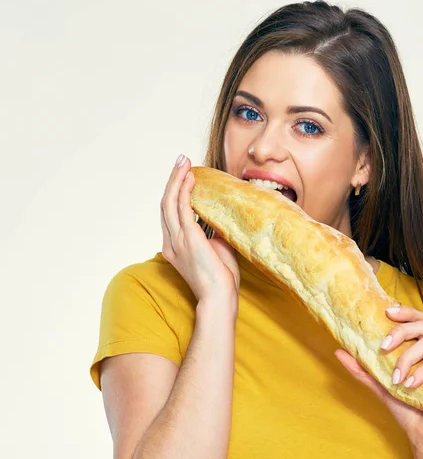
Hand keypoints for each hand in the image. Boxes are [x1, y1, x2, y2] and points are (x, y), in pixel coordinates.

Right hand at [160, 154, 239, 302]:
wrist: (219, 297)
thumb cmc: (220, 279)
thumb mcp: (216, 251)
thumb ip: (213, 234)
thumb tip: (220, 218)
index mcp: (174, 247)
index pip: (169, 213)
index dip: (174, 192)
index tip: (183, 175)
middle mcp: (171, 243)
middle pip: (165, 204)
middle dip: (172, 179)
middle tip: (181, 161)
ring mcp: (177, 241)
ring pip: (170, 203)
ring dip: (176, 180)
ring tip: (184, 162)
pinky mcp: (189, 239)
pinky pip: (183, 209)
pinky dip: (185, 192)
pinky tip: (190, 178)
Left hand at [334, 305, 422, 453]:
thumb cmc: (407, 409)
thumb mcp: (380, 385)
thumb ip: (362, 368)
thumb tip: (338, 351)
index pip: (419, 320)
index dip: (405, 312)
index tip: (386, 312)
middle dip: (401, 332)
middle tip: (383, 347)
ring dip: (406, 359)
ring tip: (395, 379)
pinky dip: (420, 374)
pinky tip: (408, 386)